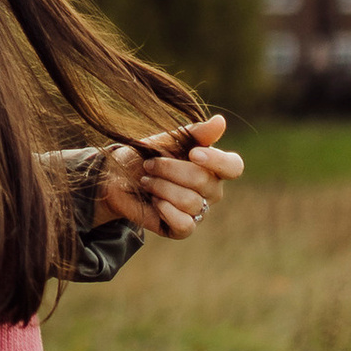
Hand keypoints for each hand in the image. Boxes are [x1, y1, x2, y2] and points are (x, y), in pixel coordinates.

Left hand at [92, 113, 242, 237]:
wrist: (117, 177)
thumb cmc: (147, 156)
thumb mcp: (169, 139)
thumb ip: (196, 133)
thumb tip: (220, 121)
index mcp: (213, 166)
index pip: (233, 166)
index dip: (217, 161)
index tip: (193, 153)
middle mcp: (212, 190)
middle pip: (204, 181)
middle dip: (170, 170)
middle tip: (149, 165)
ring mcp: (199, 211)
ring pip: (190, 202)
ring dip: (161, 187)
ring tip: (146, 182)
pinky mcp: (182, 229)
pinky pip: (184, 224)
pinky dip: (166, 210)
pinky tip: (154, 202)